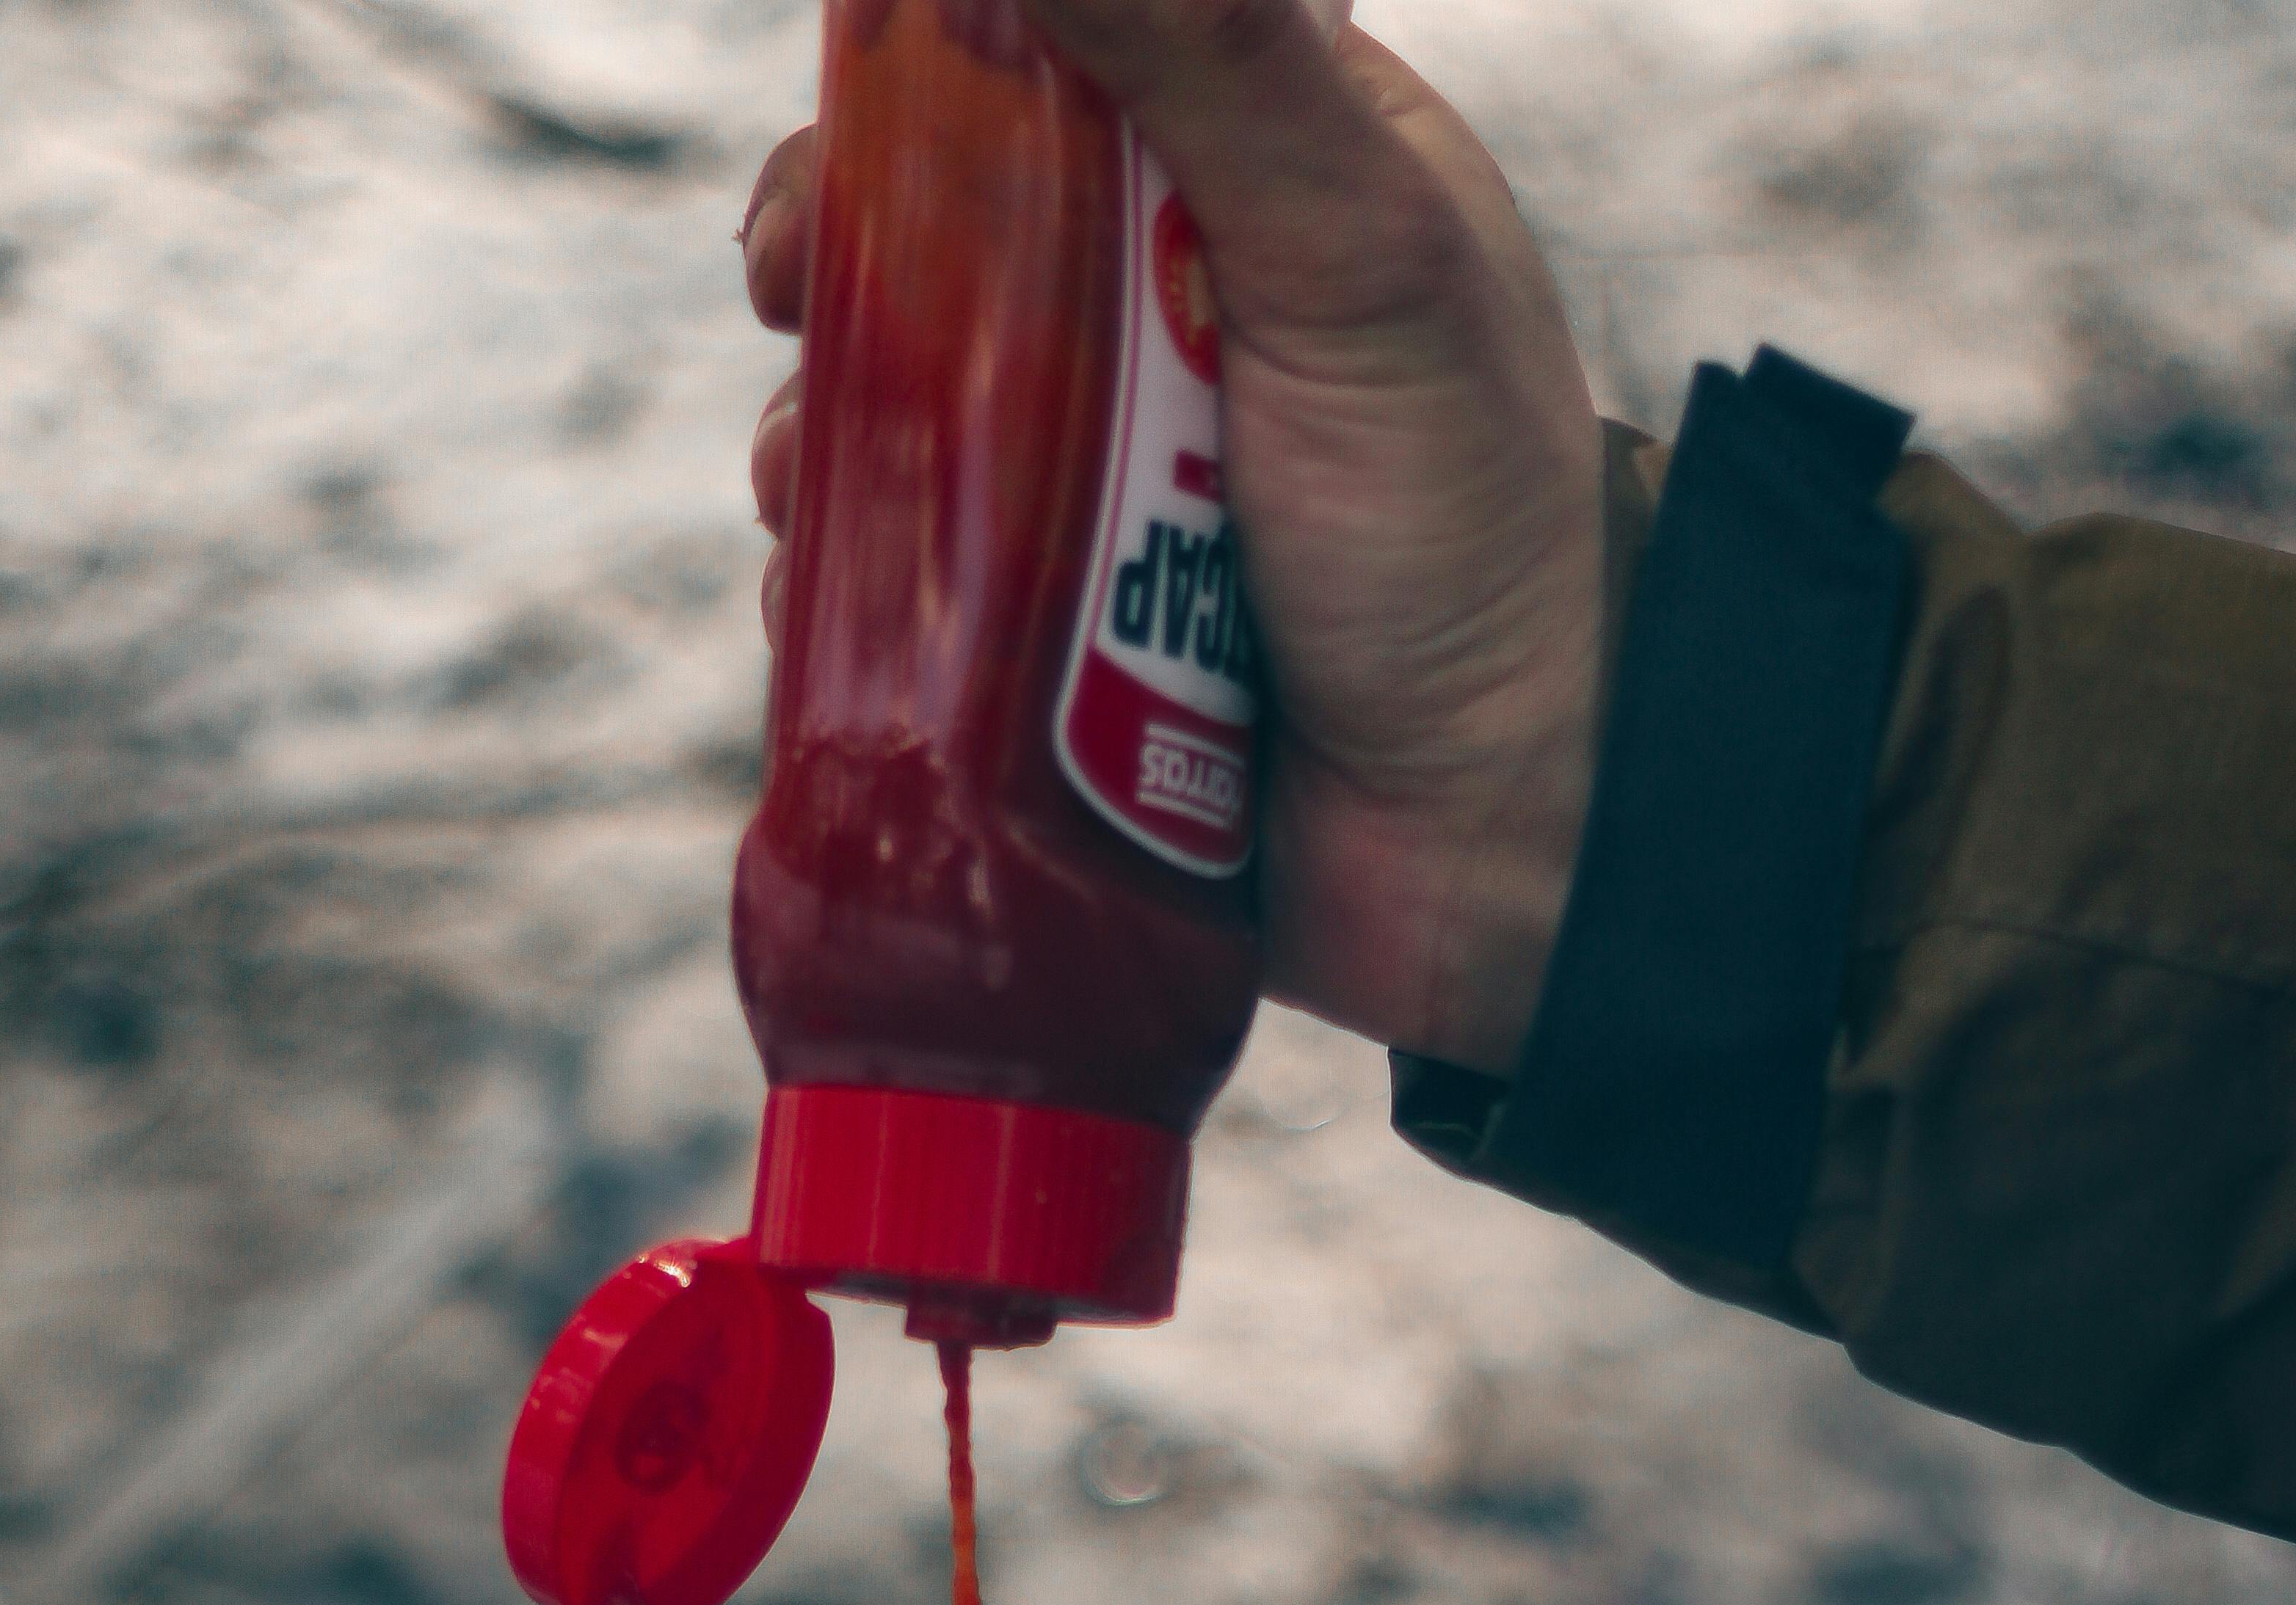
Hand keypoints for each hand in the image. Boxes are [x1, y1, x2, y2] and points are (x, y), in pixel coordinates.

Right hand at [742, 2, 1605, 1077]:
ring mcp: (1112, 494)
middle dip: (843, 278)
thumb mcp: (1354, 247)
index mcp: (1253, 183)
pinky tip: (834, 613)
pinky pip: (915, 603)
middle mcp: (1172, 326)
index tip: (836, 155)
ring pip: (906, 428)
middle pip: (941, 249)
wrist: (1504, 834)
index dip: (913, 93)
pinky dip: (856, 602)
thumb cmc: (1468, 523)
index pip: (1044, 77)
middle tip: (792, 313)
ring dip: (829, 449)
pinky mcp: (1066, 652)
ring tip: (811, 494)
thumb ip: (1217, 44)